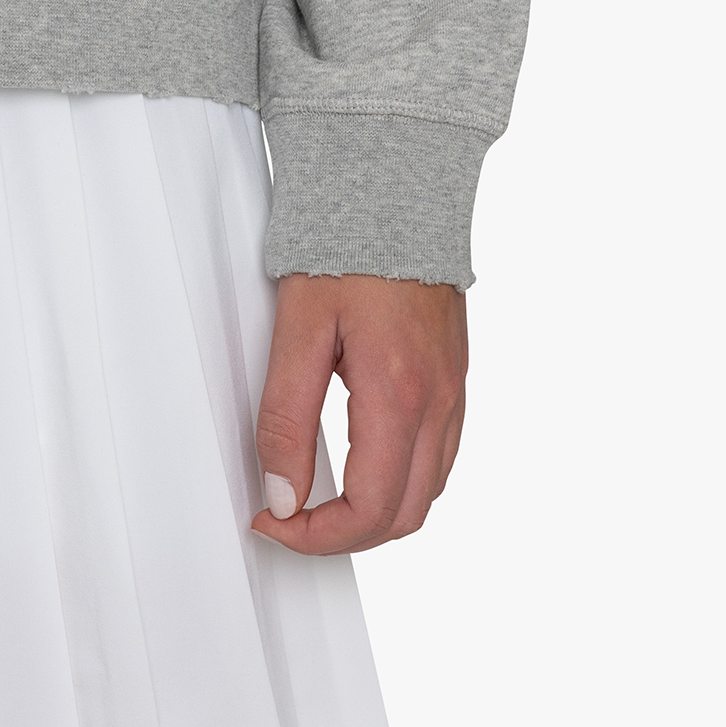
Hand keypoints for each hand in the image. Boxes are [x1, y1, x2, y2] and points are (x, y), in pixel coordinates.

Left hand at [250, 272, 466, 555]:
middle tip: (287, 517)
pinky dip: (402, 480)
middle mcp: (438, 403)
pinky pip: (440, 457)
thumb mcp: (297, 329)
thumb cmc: (344, 247)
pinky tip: (363, 463)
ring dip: (376, 513)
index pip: (369, 511)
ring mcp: (454, 391)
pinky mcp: (455, 377)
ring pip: (427, 492)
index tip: (270, 521)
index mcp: (399, 397)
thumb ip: (286, 417)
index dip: (315, 536)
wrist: (394, 190)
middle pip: (405, 517)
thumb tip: (281, 494)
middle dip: (344, 535)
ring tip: (318, 496)